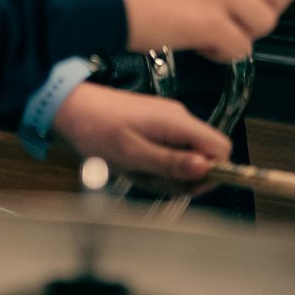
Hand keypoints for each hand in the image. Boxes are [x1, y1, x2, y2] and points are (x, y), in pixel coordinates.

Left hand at [50, 81, 230, 182]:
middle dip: (183, 178)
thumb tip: (206, 169)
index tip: (190, 185)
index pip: (220, 147)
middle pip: (204, 158)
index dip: (214, 171)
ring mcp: (168, 123)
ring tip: (137, 171)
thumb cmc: (97, 128)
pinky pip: (170, 155)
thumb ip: (172, 163)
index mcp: (177, 121)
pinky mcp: (158, 128)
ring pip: (186, 160)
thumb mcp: (134, 154)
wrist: (73, 109)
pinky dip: (155, 167)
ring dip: (165, 175)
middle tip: (153, 180)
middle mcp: (178, 119)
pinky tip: (135, 166)